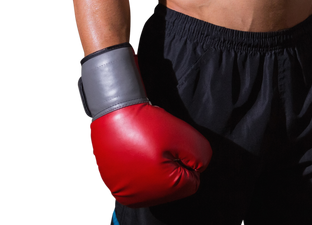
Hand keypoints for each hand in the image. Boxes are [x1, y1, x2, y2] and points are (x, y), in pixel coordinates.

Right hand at [78, 43, 211, 206]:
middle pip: (172, 187)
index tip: (176, 146)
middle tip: (161, 146)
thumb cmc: (145, 124)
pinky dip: (140, 169)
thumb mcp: (185, 137)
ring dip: (156, 168)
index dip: (189, 161)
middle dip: (173, 166)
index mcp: (160, 189)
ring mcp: (123, 194)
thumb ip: (201, 155)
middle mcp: (139, 199)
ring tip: (147, 149)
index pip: (192, 183)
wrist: (110, 113)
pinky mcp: (112, 187)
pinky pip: (137, 182)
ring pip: (155, 184)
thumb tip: (199, 167)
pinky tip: (136, 154)